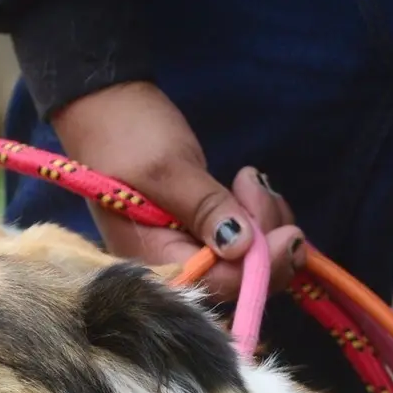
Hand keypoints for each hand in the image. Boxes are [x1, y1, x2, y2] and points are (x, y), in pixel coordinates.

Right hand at [51, 81, 306, 299]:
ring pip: (246, 265)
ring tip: (249, 180)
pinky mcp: (198, 237)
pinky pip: (241, 246)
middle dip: (266, 244)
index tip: (288, 232)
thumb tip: (242, 246)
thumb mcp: (167, 168)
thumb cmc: (124, 135)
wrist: (104, 107)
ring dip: (265, 225)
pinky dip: (259, 222)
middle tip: (258, 188)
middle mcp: (169, 267)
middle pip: (236, 283)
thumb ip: (204, 209)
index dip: (259, 267)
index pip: (217, 285)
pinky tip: (248, 190)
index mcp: (150, 261)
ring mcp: (185, 253)